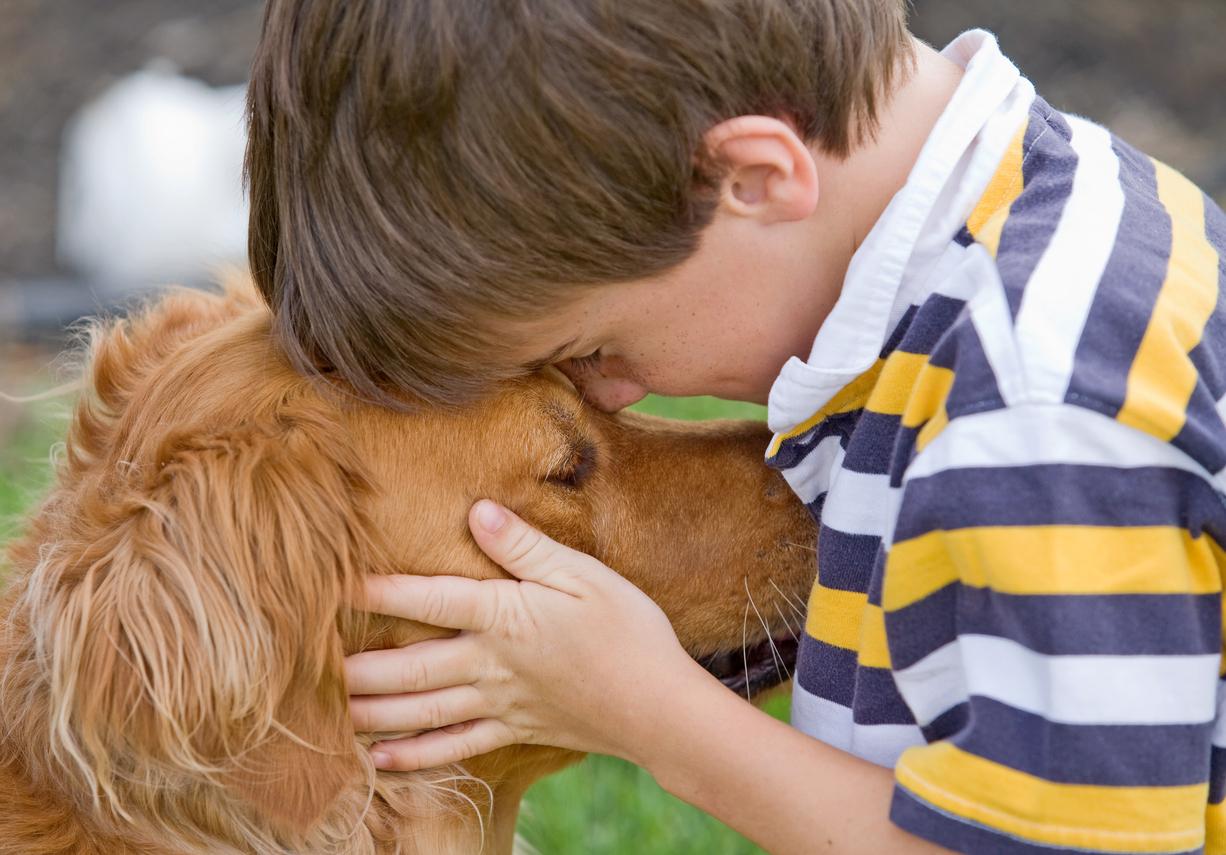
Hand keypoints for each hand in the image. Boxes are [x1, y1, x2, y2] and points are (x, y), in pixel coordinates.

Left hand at [344, 500, 707, 770]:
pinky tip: (379, 760)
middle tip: (307, 664)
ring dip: (371, 712)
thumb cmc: (628, 630)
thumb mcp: (582, 574)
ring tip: (327, 712)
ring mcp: (499, 703)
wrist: (660, 707)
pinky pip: (453, 748)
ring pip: (421, 710)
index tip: (331, 581)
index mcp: (504, 615)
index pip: (427, 597)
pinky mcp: (513, 730)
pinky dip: (413, 756)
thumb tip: (476, 510)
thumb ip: (525, 546)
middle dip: (355, 666)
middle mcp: (490, 662)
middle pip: (408, 666)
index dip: (377, 587)